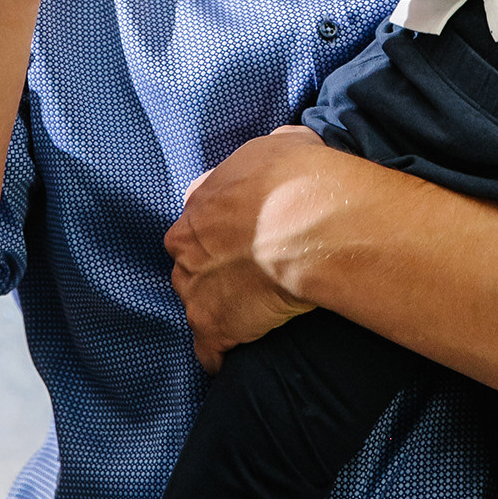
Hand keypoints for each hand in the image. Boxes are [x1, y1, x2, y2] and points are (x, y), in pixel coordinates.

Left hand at [165, 126, 346, 373]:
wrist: (310, 222)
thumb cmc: (299, 177)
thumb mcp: (282, 144)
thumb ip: (267, 158)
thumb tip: (280, 155)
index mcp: (200, 202)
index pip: (199, 220)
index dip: (222, 231)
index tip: (245, 238)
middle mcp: (187, 245)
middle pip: (192, 262)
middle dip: (215, 270)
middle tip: (253, 275)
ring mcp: (195, 289)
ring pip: (197, 303)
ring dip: (219, 310)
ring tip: (252, 316)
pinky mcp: (212, 327)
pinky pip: (209, 351)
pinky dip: (223, 354)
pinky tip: (242, 355)